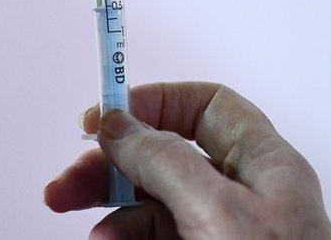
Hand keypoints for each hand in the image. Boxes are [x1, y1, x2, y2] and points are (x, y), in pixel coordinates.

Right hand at [44, 83, 330, 238]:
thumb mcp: (216, 214)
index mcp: (265, 166)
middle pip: (168, 157)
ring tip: (85, 231)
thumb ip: (164, 161)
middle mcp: (246, 196)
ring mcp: (224, 236)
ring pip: (154, 205)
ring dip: (111, 213)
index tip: (103, 118)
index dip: (156, 104)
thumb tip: (119, 122)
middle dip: (114, 165)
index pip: (209, 107)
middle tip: (64, 183)